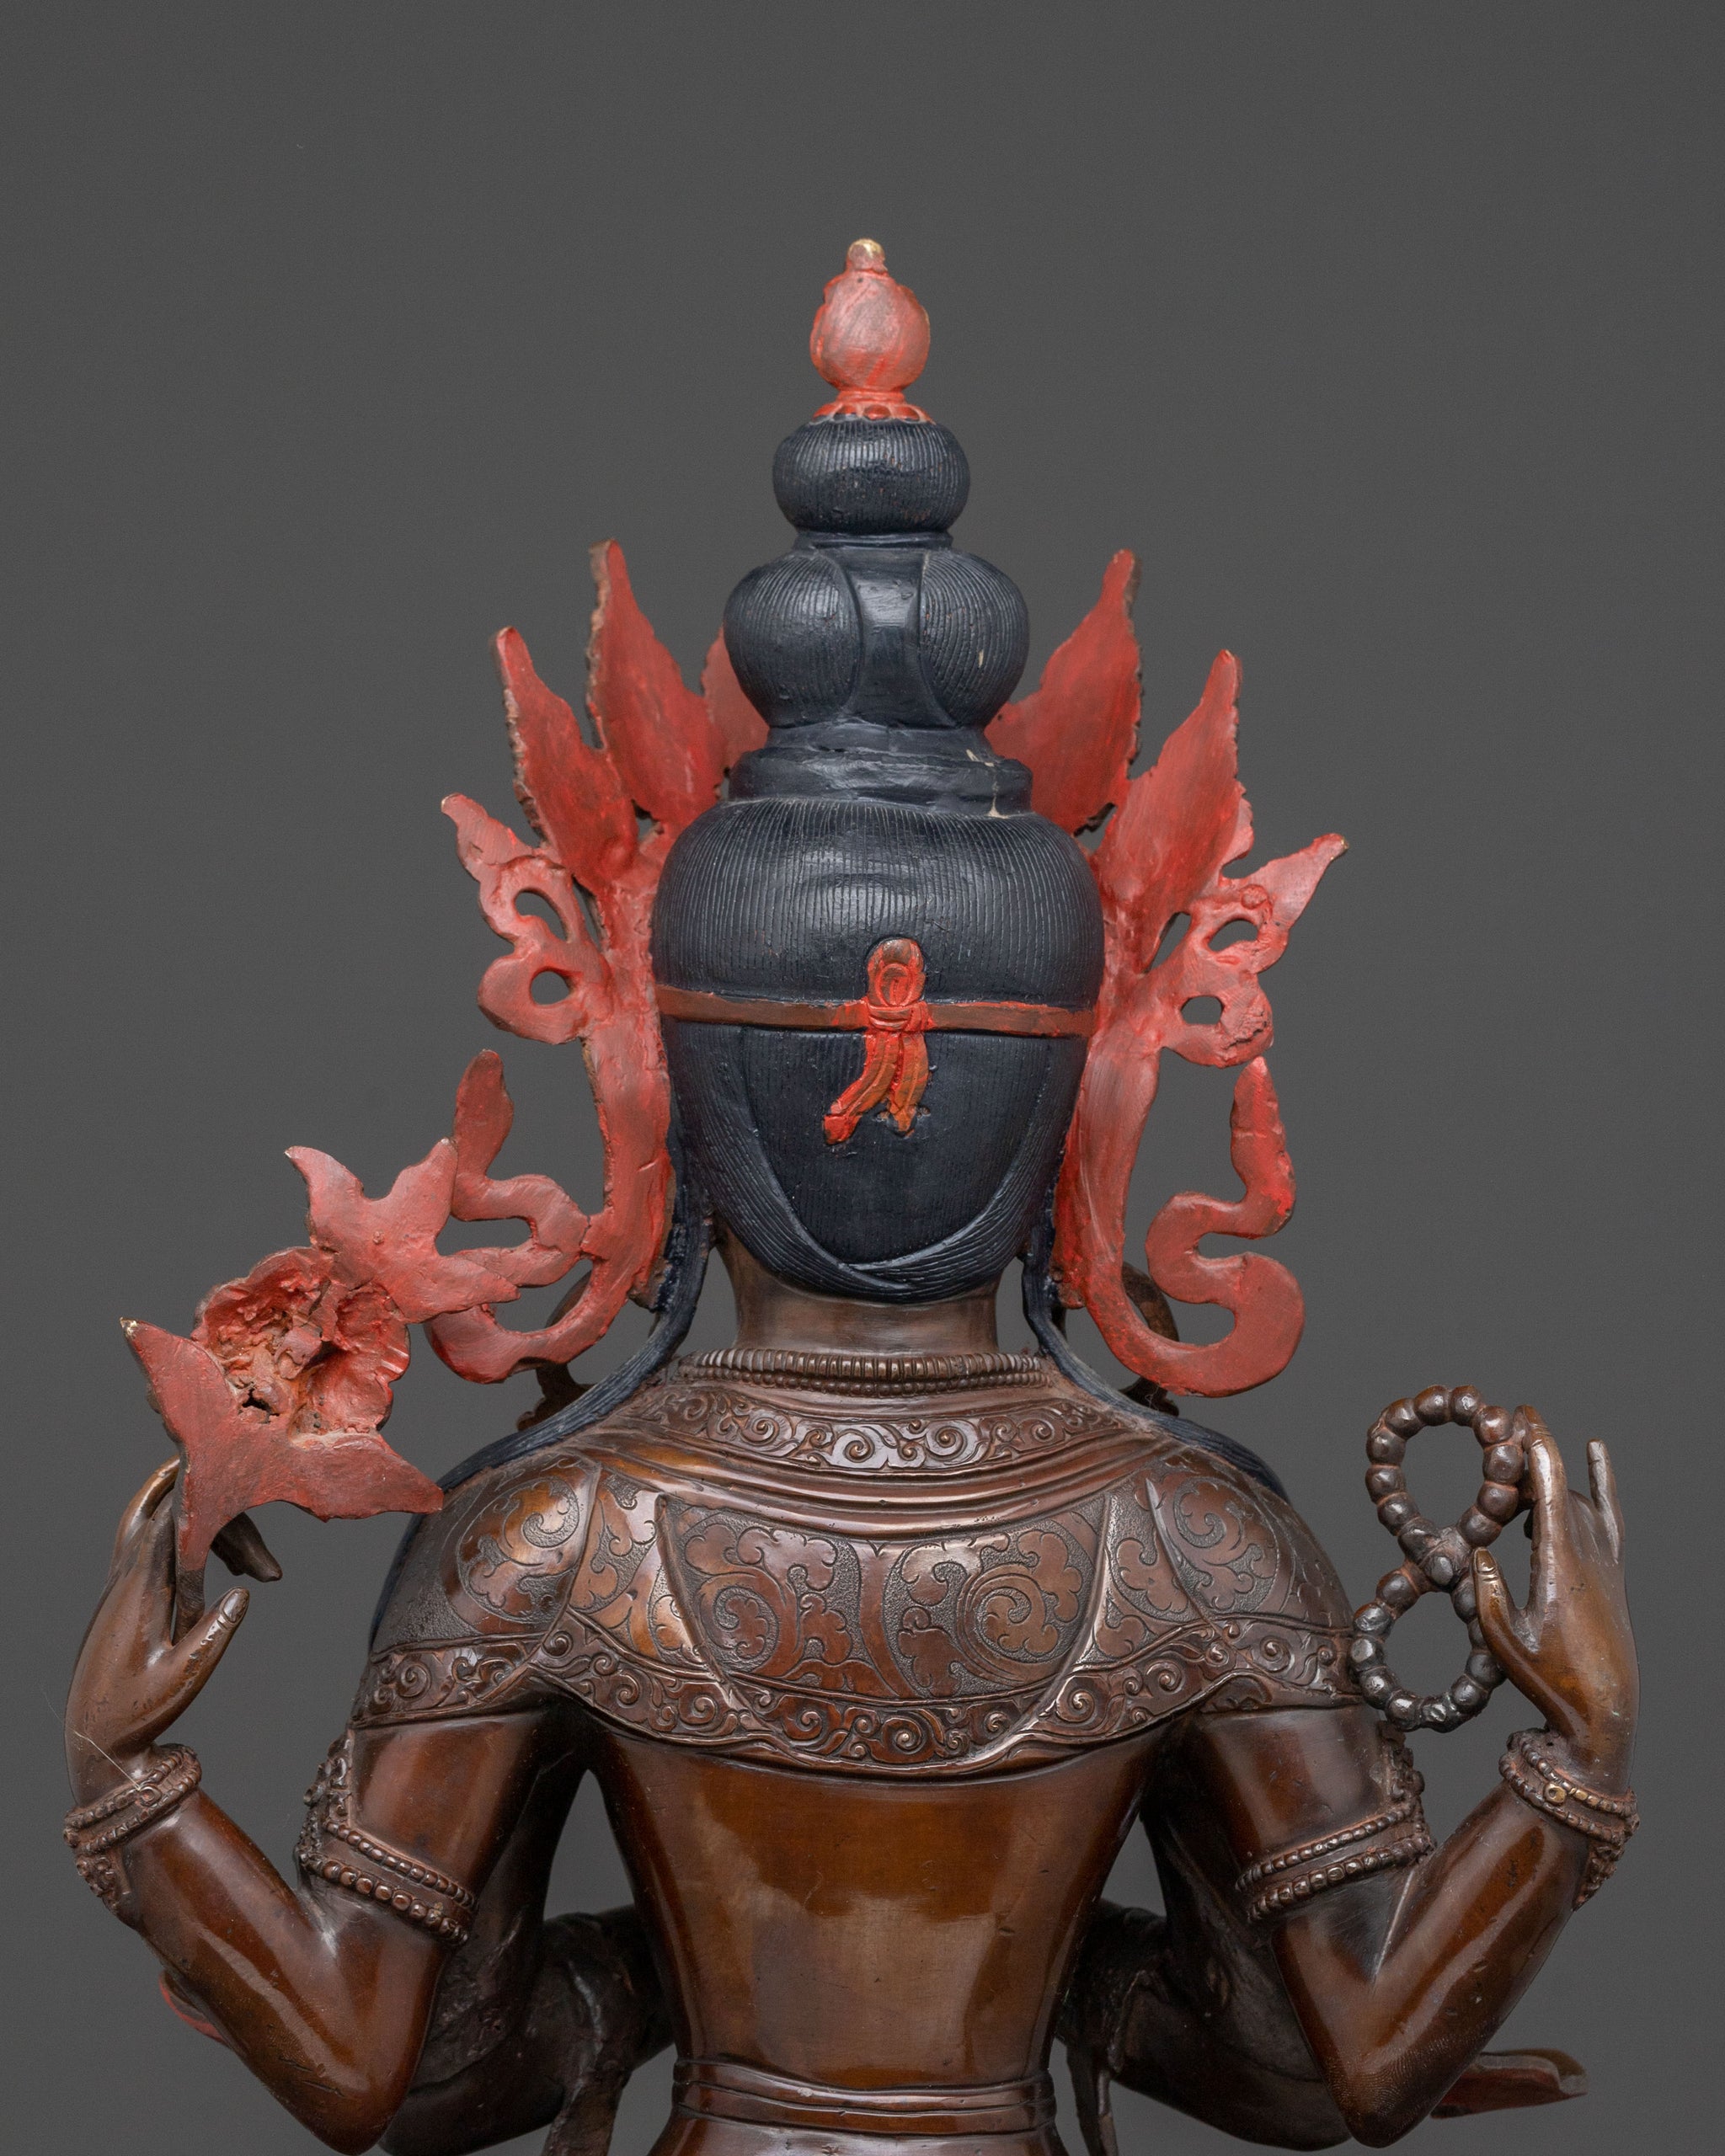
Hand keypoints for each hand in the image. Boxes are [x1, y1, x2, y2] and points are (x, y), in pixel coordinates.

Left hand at [65, 1461, 249, 1804]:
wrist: (96, 1738)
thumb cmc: (139, 1712)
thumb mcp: (185, 1677)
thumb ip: (214, 1632)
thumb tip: (243, 1590)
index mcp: (139, 1593)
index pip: (163, 1522)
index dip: (192, 1492)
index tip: (225, 1472)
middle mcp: (124, 1581)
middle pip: (166, 1518)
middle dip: (218, 1524)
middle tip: (266, 1564)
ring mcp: (121, 1587)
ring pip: (161, 1532)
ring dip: (210, 1538)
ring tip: (258, 1572)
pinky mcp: (125, 1598)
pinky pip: (155, 1549)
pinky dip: (192, 1549)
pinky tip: (227, 1572)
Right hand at [1473, 1412, 1636, 1785]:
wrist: (1603, 1713)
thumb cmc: (1549, 1680)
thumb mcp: (1502, 1638)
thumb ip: (1487, 1589)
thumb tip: (1479, 1549)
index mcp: (1560, 1564)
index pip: (1551, 1489)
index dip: (1538, 1448)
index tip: (1522, 1415)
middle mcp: (1589, 1555)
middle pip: (1565, 1487)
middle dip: (1536, 1455)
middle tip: (1504, 1429)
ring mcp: (1605, 1564)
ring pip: (1582, 1500)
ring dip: (1553, 1475)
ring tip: (1518, 1464)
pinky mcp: (1612, 1574)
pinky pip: (1609, 1515)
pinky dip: (1602, 1481)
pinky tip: (1596, 1452)